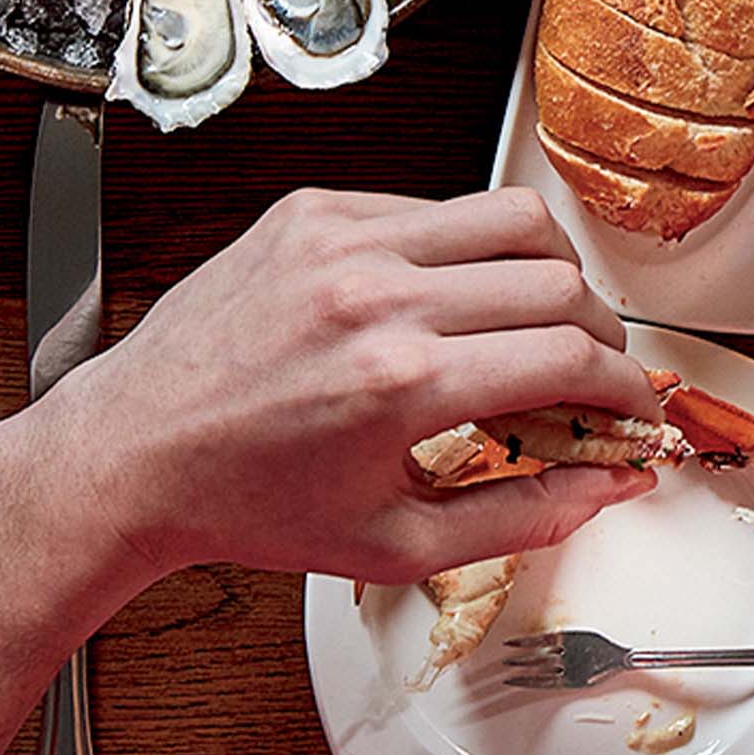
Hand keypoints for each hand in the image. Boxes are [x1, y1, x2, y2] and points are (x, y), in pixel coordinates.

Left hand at [21, 187, 659, 586]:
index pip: (568, 356)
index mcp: (399, 385)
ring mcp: (340, 245)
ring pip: (511, 217)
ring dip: (550, 269)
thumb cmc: (243, 503)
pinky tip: (445, 295)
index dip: (622, 382)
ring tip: (538, 313)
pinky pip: (430, 208)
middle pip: (558, 280)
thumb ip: (521, 518)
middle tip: (589, 365)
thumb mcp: (392, 546)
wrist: (126, 458)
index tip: (626, 400)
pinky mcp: (311, 215)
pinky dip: (462, 249)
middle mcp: (373, 300)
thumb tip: (607, 485)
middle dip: (599, 330)